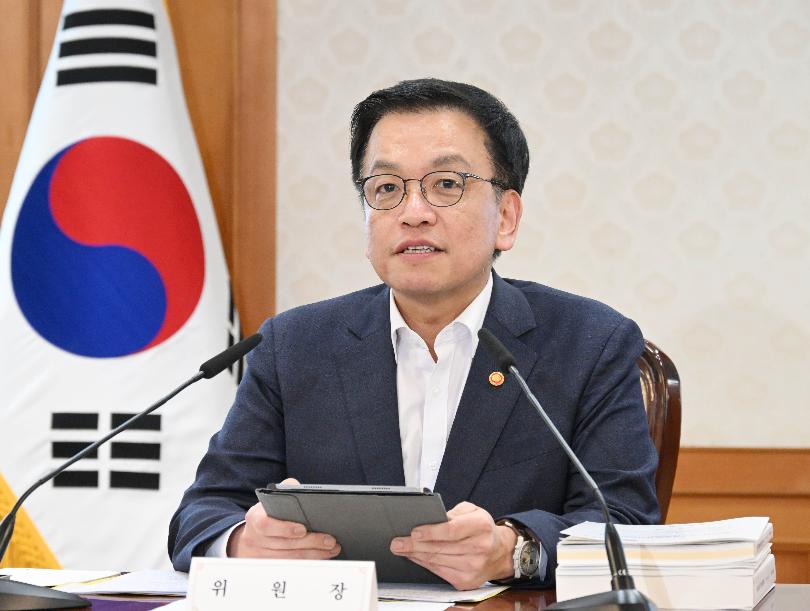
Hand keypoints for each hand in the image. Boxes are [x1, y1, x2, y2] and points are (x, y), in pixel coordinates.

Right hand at [227, 478, 340, 559]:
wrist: (253, 534)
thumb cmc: (267, 513)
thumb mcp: (273, 498)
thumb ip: (286, 490)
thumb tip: (301, 490)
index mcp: (255, 517)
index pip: (266, 525)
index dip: (285, 528)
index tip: (302, 530)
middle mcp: (255, 538)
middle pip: (285, 544)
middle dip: (311, 542)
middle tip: (329, 540)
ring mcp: (260, 554)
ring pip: (290, 558)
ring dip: (313, 554)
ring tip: (331, 548)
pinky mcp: (269, 565)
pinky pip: (291, 565)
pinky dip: (308, 560)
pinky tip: (322, 555)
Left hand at [389, 501, 516, 589]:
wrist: (499, 552)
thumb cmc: (481, 529)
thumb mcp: (472, 511)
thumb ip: (453, 512)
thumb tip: (429, 519)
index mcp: (481, 526)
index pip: (452, 530)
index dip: (431, 532)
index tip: (414, 532)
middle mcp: (479, 548)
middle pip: (440, 548)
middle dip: (415, 545)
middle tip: (397, 542)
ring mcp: (473, 567)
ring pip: (437, 561)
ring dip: (416, 555)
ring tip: (402, 549)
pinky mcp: (466, 581)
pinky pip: (439, 572)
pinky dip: (424, 564)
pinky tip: (416, 557)